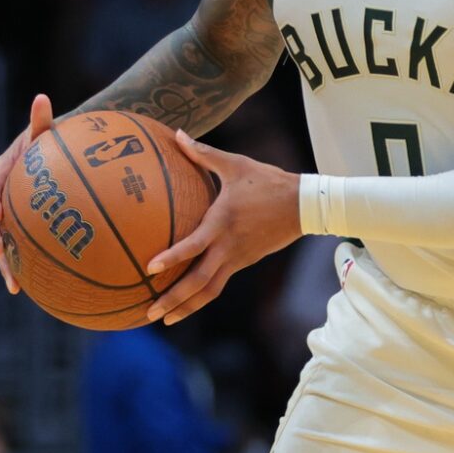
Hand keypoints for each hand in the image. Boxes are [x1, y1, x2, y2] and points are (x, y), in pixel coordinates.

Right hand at [0, 93, 56, 294]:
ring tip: (15, 287)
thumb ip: (42, 120)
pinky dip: (25, 267)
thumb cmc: (51, 143)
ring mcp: (8, 215)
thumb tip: (42, 97)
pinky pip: (20, 249)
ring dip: (6, 264)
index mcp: (1, 175)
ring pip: (2, 241)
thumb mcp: (46, 132)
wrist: (54, 157)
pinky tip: (35, 290)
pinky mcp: (20, 229)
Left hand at [144, 130, 298, 324]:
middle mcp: (228, 247)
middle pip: (199, 282)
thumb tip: (178, 135)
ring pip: (209, 291)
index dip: (172, 258)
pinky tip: (184, 302)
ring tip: (162, 318)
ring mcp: (237, 259)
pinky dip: (199, 297)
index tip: (150, 269)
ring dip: (185, 307)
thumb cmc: (268, 181)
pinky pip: (218, 284)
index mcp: (222, 223)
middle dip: (173, 299)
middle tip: (149, 312)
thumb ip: (204, 154)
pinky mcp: (243, 262)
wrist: (304, 205)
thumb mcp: (236, 164)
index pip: (193, 246)